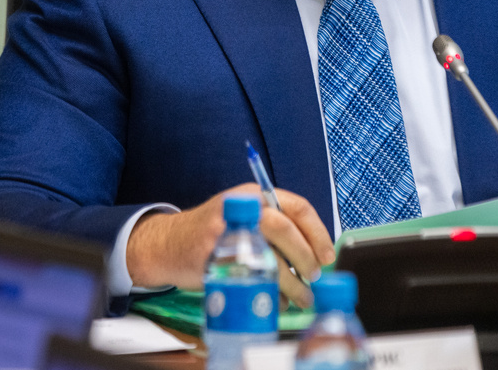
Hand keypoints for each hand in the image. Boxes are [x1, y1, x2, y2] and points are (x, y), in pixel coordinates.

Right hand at [126, 182, 334, 307]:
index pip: (297, 207)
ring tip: (303, 298)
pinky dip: (270, 295)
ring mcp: (226, 233)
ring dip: (292, 284)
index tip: (328, 256)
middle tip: (315, 277)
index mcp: (255, 195)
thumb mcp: (244, 213)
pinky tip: (277, 302)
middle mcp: (242, 209)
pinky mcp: (214, 259)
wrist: (169, 243)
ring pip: (269, 258)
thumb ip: (276, 224)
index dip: (317, 232)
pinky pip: (249, 279)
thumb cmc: (215, 231)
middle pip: (284, 229)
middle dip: (305, 257)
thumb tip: (316, 254)